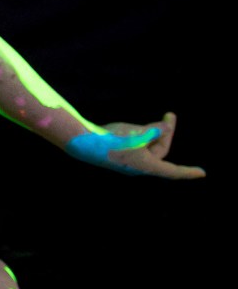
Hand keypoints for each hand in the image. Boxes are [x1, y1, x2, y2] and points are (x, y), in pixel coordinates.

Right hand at [65, 112, 205, 178]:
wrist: (85, 142)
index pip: (173, 170)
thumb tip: (167, 127)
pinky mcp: (119, 155)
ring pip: (148, 146)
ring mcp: (128, 161)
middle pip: (160, 150)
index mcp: (147, 166)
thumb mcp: (139, 133)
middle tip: (169, 115)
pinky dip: (141, 136)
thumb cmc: (113, 140)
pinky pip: (137, 146)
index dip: (188, 171)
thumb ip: (156, 130)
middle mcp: (139, 167)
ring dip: (152, 133)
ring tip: (151, 120)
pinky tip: (135, 128)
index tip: (202, 173)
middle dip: (165, 133)